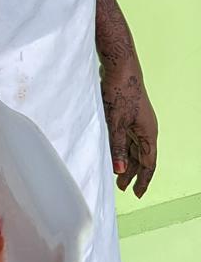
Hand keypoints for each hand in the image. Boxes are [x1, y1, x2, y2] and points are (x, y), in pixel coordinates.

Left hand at [100, 64, 157, 197]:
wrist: (120, 67)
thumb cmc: (120, 92)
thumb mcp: (116, 122)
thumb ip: (118, 147)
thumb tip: (120, 171)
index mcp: (148, 134)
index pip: (148, 164)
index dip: (143, 180)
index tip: (136, 194)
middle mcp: (146, 129)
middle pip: (142, 157)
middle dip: (133, 173)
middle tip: (122, 187)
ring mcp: (139, 121)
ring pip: (134, 147)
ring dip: (127, 161)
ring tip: (117, 174)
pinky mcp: (129, 114)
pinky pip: (128, 137)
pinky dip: (122, 147)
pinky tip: (114, 152)